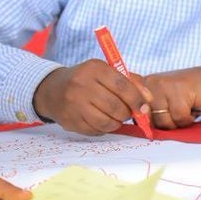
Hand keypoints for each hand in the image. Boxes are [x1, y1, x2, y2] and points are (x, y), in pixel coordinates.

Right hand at [33, 59, 151, 135]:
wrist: (52, 90)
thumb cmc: (87, 79)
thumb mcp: (106, 71)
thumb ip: (130, 81)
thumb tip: (148, 99)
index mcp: (94, 69)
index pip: (122, 85)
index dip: (137, 98)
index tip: (144, 107)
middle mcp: (82, 85)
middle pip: (116, 106)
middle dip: (127, 113)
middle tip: (128, 112)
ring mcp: (74, 104)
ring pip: (107, 121)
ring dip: (117, 122)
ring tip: (116, 117)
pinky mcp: (71, 121)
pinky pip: (96, 130)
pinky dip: (105, 128)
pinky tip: (102, 120)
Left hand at [144, 66, 200, 129]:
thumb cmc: (189, 94)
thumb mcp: (165, 101)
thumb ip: (150, 110)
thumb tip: (140, 123)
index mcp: (144, 84)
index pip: (135, 111)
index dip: (147, 120)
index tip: (162, 115)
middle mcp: (151, 82)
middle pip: (150, 120)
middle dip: (166, 122)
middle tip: (177, 110)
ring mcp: (163, 85)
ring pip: (163, 120)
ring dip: (177, 121)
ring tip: (185, 107)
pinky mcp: (178, 90)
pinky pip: (179, 117)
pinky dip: (188, 118)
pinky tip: (192, 107)